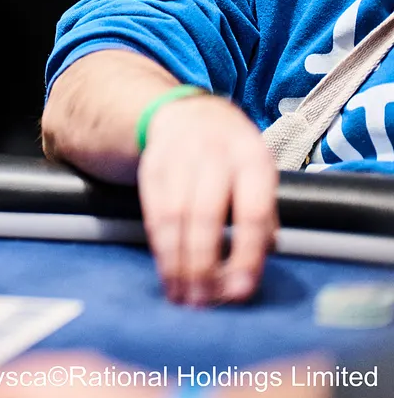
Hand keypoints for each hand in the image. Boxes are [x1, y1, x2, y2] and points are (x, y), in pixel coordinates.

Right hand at [137, 93, 276, 305]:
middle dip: (203, 264)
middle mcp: (214, 154)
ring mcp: (177, 158)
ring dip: (176, 262)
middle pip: (205, 216)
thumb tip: (256, 262)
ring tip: (183, 295)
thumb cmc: (232, 156)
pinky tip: (167, 271)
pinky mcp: (150, 167)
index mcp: (252, 158)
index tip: (239, 290)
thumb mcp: (259, 173)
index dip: (245, 254)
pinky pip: (152, 212)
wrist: (186, 112)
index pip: (251, 212)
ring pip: (173, 217)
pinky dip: (159, 247)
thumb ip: (262, 214)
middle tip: (204, 301)